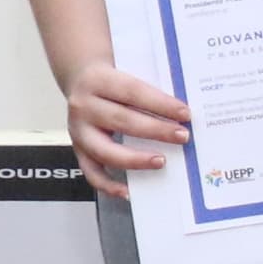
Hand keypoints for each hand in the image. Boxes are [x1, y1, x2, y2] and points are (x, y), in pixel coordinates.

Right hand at [66, 57, 190, 182]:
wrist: (80, 80)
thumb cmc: (112, 80)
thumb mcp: (126, 72)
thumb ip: (149, 88)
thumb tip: (182, 112)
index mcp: (98, 80)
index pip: (133, 92)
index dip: (160, 104)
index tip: (185, 113)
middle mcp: (83, 106)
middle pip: (122, 120)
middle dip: (156, 130)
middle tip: (182, 137)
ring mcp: (78, 131)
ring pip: (106, 150)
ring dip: (136, 159)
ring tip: (161, 161)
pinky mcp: (78, 150)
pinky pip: (92, 172)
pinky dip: (109, 185)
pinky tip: (128, 191)